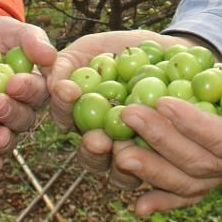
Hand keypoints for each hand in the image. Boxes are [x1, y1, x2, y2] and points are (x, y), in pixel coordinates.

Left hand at [0, 16, 56, 154]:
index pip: (38, 92)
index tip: (13, 83)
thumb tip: (50, 55)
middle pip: (24, 120)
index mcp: (33, 87)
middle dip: (11, 113)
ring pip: (4, 139)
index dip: (28, 90)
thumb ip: (30, 38)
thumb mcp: (6, 30)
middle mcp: (19, 111)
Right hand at [47, 30, 186, 186]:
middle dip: (92, 149)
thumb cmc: (121, 50)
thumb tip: (54, 83)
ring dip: (122, 165)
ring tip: (128, 151)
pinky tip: (163, 149)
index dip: (64, 107)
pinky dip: (159, 164)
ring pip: (122, 173)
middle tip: (98, 140)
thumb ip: (66, 64)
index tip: (69, 91)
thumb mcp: (90, 49)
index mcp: (79, 118)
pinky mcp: (163, 157)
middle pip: (91, 156)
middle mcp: (102, 141)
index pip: (65, 117)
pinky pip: (160, 169)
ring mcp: (132, 152)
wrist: (168, 53)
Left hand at [109, 34, 221, 214]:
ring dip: (152, 169)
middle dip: (162, 141)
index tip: (163, 100)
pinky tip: (137, 205)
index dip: (194, 124)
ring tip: (118, 153)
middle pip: (201, 162)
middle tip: (128, 116)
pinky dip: (163, 198)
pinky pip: (187, 190)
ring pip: (189, 180)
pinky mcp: (214, 166)